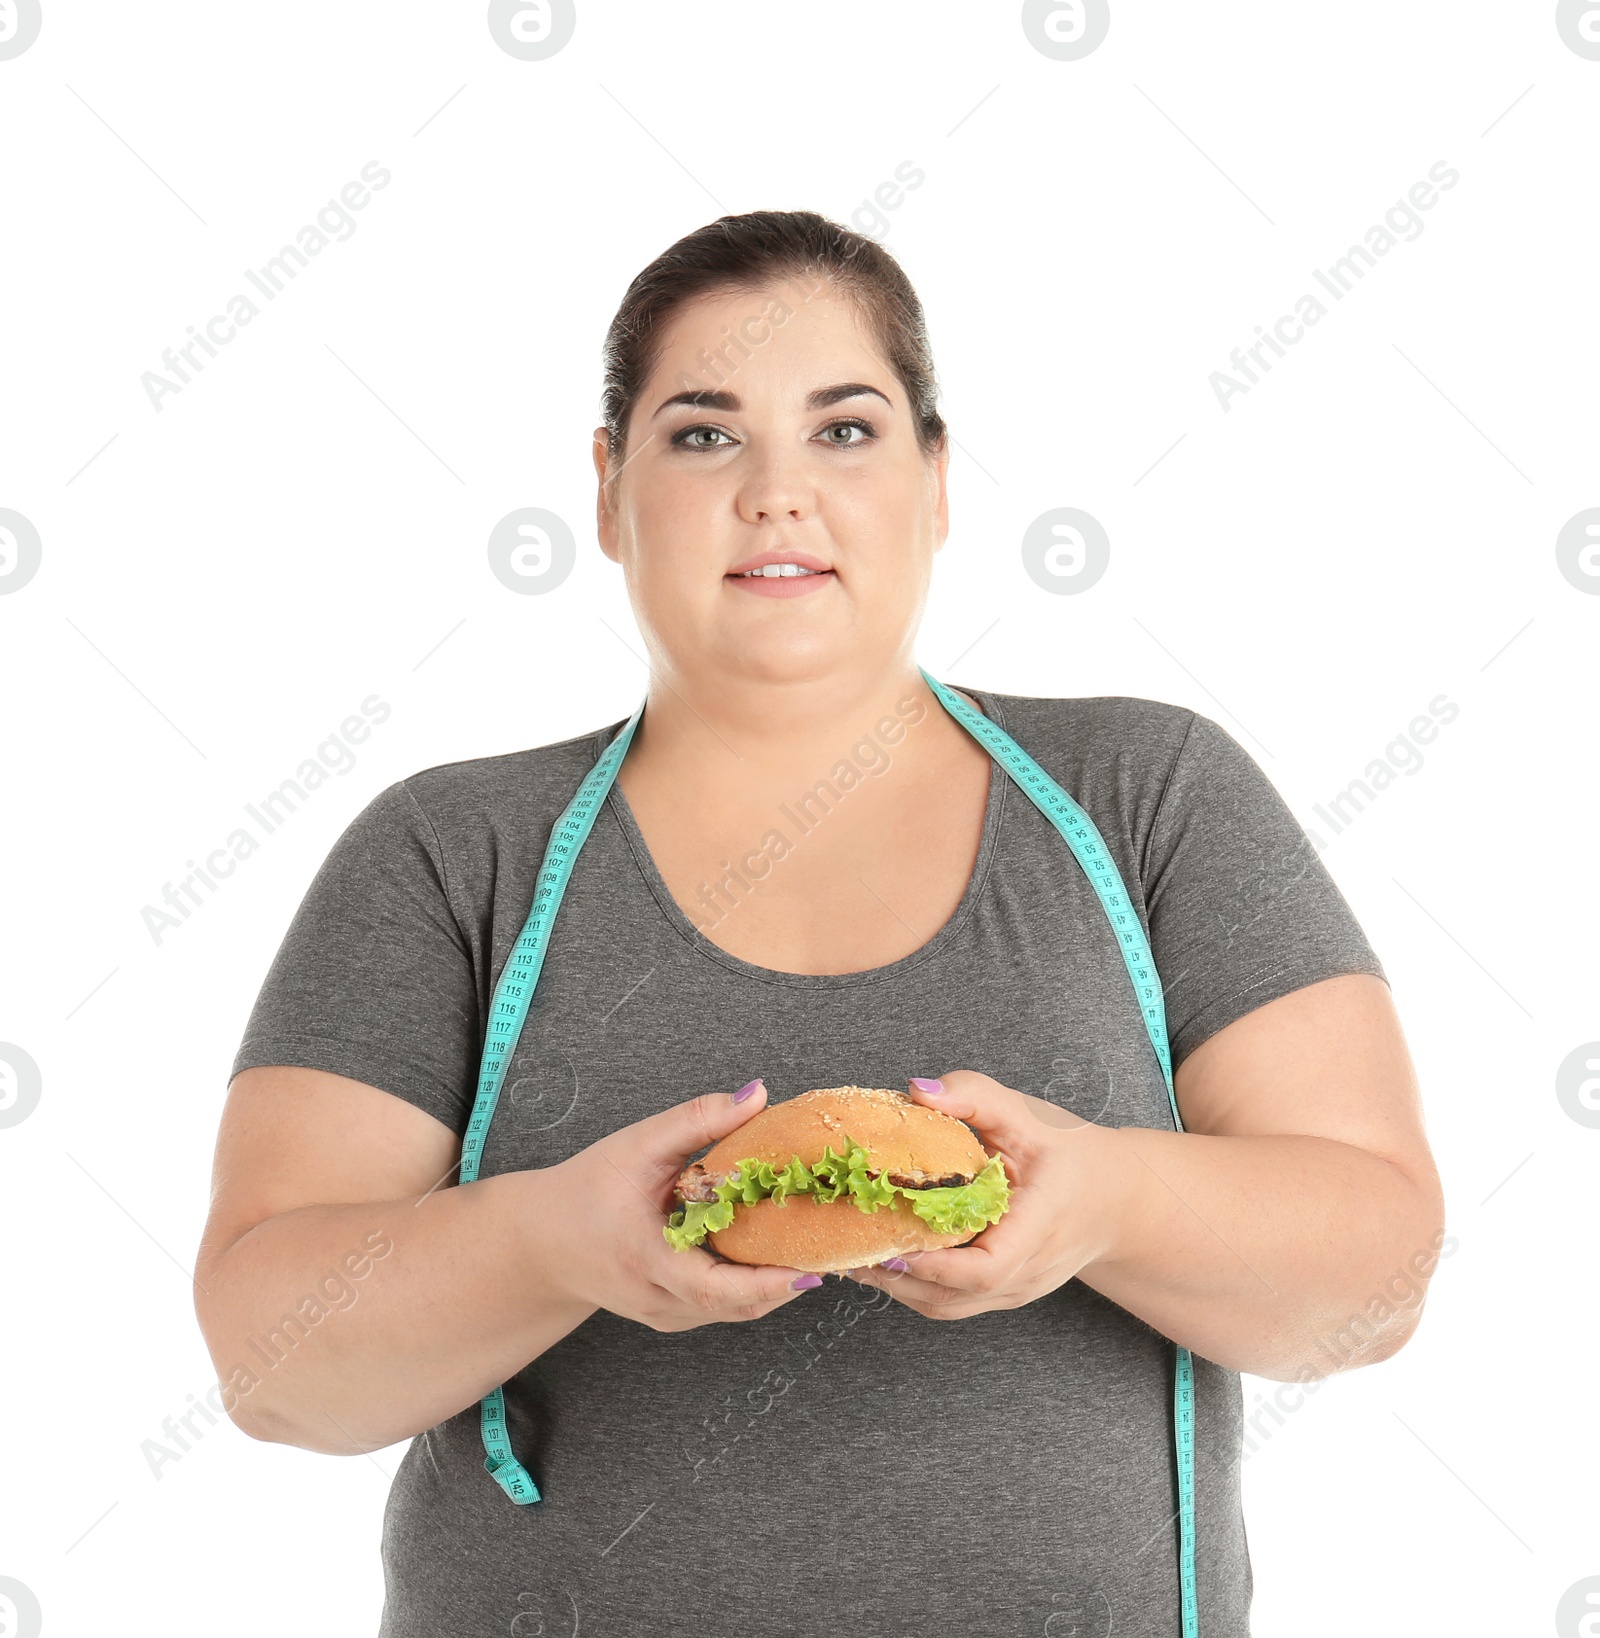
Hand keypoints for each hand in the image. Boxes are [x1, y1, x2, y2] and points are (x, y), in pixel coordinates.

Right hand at [539, 1078, 825, 1331]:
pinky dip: (754, 1288)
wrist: (540, 1241)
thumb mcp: (635, 1146)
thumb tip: (757, 1095)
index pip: (713, 1288)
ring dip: (776, 1287)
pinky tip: (778, 1256)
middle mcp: (658, 1301)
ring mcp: (665, 1316)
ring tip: (816, 1249)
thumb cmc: (584, 1190)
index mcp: (646, 1260)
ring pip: (733, 1313)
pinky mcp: (671, 1316)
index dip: (765, 1284)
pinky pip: (722, 1309)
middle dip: (788, 1284)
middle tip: (834, 1251)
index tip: (809, 1269)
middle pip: (736, 1308)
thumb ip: (697, 1120)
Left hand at [844, 1070, 1123, 1319]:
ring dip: (897, 1287)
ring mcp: (1016, 1290)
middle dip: (896, 1278)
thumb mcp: (1028, 1115)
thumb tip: (916, 1090)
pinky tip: (879, 1258)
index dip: (936, 1266)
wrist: (1116, 1200)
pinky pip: (952, 1303)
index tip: (892, 1246)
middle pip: (955, 1298)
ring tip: (850, 1253)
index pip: (989, 1267)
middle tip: (846, 1244)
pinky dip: (912, 1286)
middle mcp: (1029, 1271)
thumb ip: (974, 1097)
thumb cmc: (1071, 1155)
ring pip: (948, 1308)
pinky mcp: (1003, 1295)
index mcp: (1040, 1226)